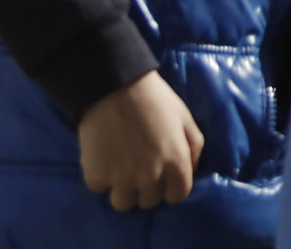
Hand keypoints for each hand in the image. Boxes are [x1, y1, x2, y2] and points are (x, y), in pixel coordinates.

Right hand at [77, 72, 203, 211]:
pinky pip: (100, 189)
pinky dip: (101, 177)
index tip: (164, 177)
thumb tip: (192, 169)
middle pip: (149, 202)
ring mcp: (121, 180)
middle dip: (147, 188)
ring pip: (123, 203)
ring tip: (121, 169)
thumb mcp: (185, 118)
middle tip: (140, 168)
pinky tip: (104, 158)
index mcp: (176, 163)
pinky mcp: (96, 176)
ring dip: (123, 190)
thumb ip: (194, 147)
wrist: (114, 87)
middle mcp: (150, 178)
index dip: (171, 187)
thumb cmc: (154, 99)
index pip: (178, 196)